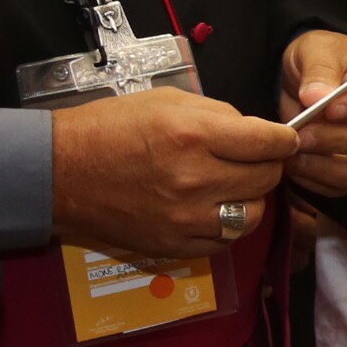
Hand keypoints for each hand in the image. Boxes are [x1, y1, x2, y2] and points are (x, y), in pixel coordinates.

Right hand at [49, 84, 294, 255]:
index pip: (269, 143)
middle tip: (252, 159)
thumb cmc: (111, 128)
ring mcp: (186, 218)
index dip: (284, 140)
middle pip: (266, 179)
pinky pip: (224, 240)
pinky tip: (211, 208)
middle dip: (267, 165)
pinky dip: (226, 224)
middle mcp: (195, 179)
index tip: (283, 140)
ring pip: (253, 215)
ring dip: (250, 199)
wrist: (62, 172)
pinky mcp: (175, 245)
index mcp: (194, 135)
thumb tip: (255, 133)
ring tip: (231, 186)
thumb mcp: (167, 102)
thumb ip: (218, 115)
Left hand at [280, 31, 346, 198]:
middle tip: (302, 134)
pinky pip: (343, 187)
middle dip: (337, 141)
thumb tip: (317, 98)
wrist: (310, 81)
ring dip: (326, 168)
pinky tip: (294, 165)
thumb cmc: (323, 58)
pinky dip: (316, 182)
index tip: (330, 109)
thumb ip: (319, 69)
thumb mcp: (317, 49)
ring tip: (293, 154)